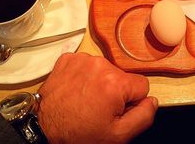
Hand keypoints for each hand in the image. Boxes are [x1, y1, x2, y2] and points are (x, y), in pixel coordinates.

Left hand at [37, 52, 157, 143]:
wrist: (42, 128)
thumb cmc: (79, 134)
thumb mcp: (118, 136)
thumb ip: (144, 116)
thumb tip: (152, 100)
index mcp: (115, 83)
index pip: (142, 85)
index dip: (132, 101)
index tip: (116, 111)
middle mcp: (100, 64)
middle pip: (122, 77)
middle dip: (115, 91)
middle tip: (98, 108)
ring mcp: (82, 59)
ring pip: (106, 69)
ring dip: (100, 82)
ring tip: (85, 99)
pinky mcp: (69, 58)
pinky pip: (88, 64)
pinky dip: (85, 75)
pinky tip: (76, 88)